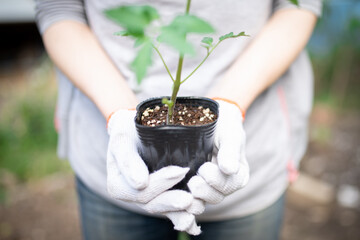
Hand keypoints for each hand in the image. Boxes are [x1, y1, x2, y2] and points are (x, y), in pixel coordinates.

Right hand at [106, 109, 201, 234]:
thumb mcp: (123, 138)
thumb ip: (127, 159)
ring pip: (163, 210)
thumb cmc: (128, 130)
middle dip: (171, 201)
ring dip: (178, 211)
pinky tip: (194, 221)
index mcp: (119, 185)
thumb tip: (140, 183)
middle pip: (152, 204)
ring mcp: (147, 198)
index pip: (140, 191)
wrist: (136, 127)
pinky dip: (182, 218)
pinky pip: (171, 213)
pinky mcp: (162, 197)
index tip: (180, 171)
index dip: (160, 184)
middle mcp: (132, 195)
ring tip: (195, 205)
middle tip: (189, 198)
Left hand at [188, 100, 249, 203]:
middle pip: (216, 196)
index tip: (204, 168)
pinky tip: (172, 195)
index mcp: (238, 175)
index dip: (217, 181)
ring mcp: (207, 187)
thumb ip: (230, 151)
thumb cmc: (223, 125)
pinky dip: (180, 199)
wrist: (209, 118)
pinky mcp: (190, 186)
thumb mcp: (229, 134)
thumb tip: (229, 169)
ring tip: (184, 185)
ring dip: (192, 198)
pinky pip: (187, 199)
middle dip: (204, 191)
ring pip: (201, 201)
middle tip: (193, 181)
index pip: (231, 185)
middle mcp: (224, 185)